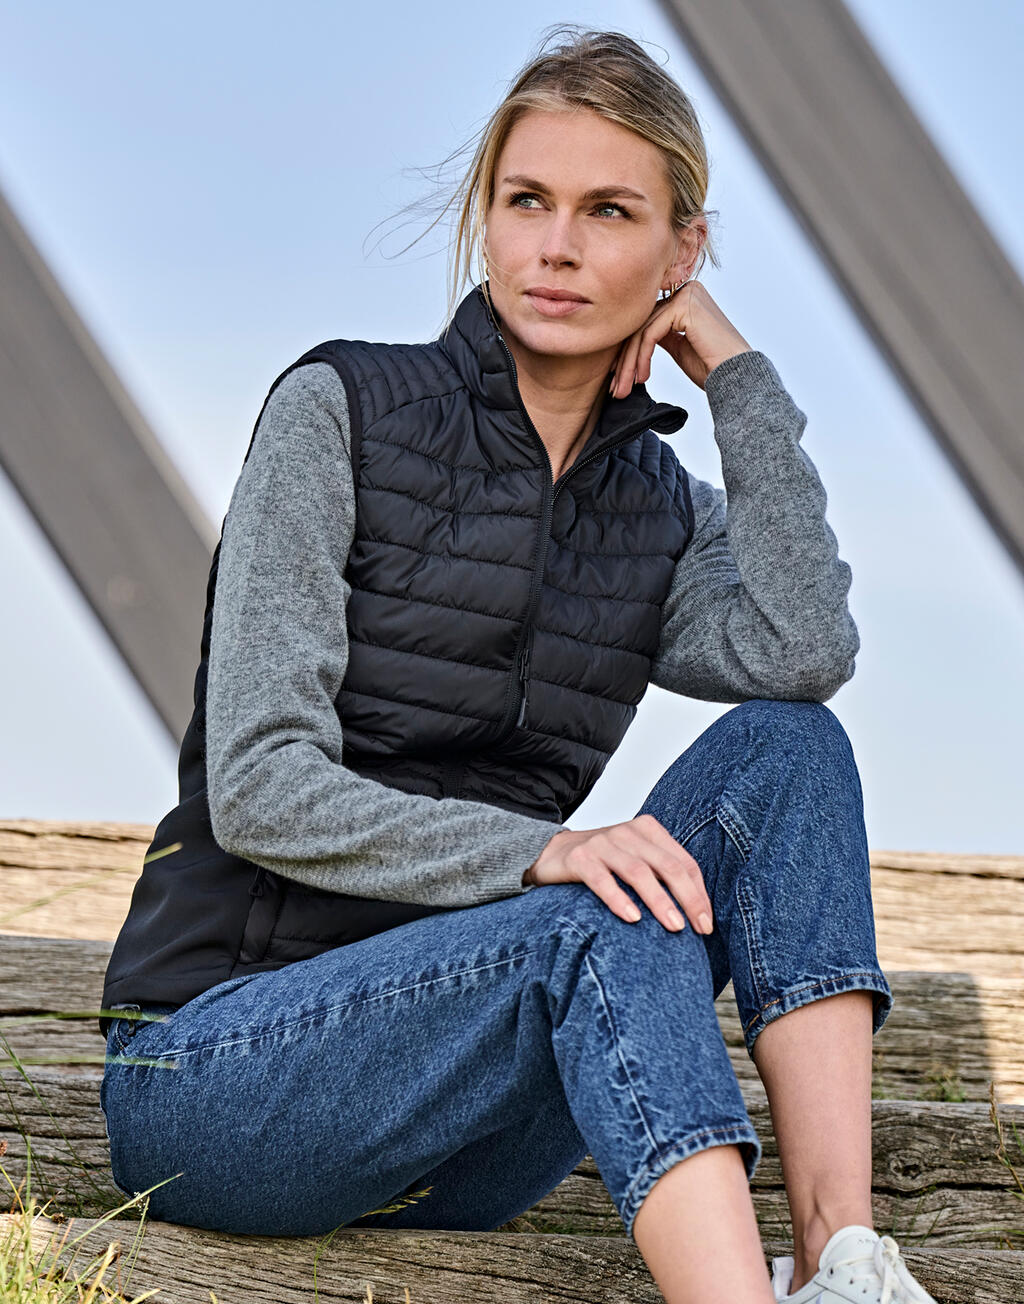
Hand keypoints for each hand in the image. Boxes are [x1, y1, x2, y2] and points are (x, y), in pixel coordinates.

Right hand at [523, 814, 714, 934]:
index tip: (707, 923)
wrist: (551, 854)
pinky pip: (602, 879)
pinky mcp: (579, 858)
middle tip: (699, 928)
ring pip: (638, 872)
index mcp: (648, 830)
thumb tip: (697, 912)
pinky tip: (632, 918)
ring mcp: (602, 843)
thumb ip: (661, 875)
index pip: (684, 862)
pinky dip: (619, 899)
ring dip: (659, 901)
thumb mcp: (636, 860)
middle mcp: (627, 832)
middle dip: (688, 898)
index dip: (699, 893)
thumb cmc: (603, 863)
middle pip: (667, 866)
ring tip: (674, 926)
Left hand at [608, 281, 752, 398]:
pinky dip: (642, 357)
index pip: (647, 322)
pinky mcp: (684, 306)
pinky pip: (651, 333)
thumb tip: (638, 336)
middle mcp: (686, 290)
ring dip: (630, 363)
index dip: (629, 351)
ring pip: (643, 330)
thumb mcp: (679, 347)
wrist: (736, 375)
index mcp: (685, 297)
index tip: (618, 378)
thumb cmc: (712, 366)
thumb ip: (661, 335)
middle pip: (642, 325)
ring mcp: (686, 295)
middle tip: (616, 388)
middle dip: (626, 360)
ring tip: (624, 388)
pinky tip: (642, 377)